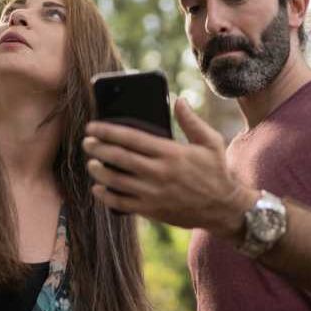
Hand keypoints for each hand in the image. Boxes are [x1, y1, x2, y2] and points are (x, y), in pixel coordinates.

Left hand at [82, 97, 256, 239]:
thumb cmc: (216, 172)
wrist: (223, 208)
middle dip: (98, 149)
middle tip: (87, 142)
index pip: (131, 138)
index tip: (92, 127)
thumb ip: (192, 121)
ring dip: (99, 171)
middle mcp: (159, 173)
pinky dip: (106, 196)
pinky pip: (121, 203)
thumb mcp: (210, 142)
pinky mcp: (151, 210)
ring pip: (116, 181)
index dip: (108, 131)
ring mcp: (153, 193)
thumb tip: (179, 100)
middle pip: (119, 158)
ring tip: (91, 163)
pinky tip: (98, 188)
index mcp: (171, 153)